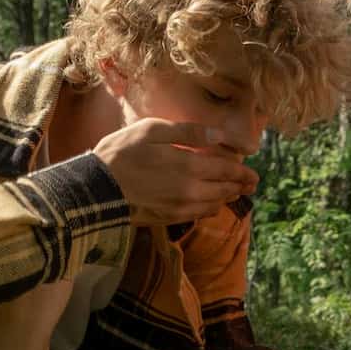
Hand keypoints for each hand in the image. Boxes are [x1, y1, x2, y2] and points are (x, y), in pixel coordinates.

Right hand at [92, 118, 258, 224]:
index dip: (243, 172)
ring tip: (235, 191)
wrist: (96, 189)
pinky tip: (211, 204)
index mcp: (190, 166)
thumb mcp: (153, 131)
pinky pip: (200, 215)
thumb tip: (219, 135)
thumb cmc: (121, 153)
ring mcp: (182, 208)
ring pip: (215, 204)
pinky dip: (210, 208)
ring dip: (227, 197)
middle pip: (225, 189)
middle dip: (240, 185)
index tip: (254, 173)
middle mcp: (192, 190)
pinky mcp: (171, 219)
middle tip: (251, 183)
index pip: (228, 170)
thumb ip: (189, 133)